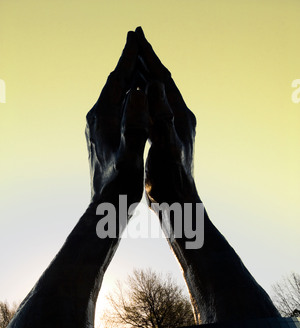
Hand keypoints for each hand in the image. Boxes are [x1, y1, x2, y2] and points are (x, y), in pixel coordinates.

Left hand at [85, 31, 148, 205]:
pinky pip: (112, 110)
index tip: (136, 40)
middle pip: (112, 85)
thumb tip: (139, 92)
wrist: (106, 207)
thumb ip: (135, 124)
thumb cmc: (121, 185)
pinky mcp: (99, 140)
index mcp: (104, 119)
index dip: (128, 60)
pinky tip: (130, 103)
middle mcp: (96, 121)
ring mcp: (96, 130)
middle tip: (136, 45)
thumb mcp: (132, 154)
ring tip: (135, 69)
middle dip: (125, 65)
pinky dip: (123, 99)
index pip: (117, 80)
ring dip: (125, 82)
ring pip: (111, 97)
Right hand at [135, 27, 197, 204]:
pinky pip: (153, 110)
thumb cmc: (171, 181)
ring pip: (158, 95)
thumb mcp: (166, 146)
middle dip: (147, 60)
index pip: (163, 78)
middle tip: (133, 40)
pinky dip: (143, 98)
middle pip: (162, 82)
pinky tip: (135, 99)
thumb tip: (153, 83)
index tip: (136, 35)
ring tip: (133, 62)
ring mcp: (174, 129)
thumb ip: (161, 115)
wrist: (178, 206)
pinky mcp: (167, 140)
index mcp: (180, 116)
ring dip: (145, 76)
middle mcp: (180, 119)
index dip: (149, 56)